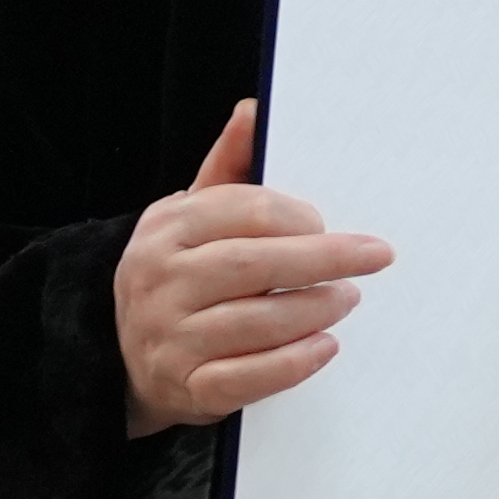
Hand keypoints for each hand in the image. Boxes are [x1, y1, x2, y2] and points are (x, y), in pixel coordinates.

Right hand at [115, 97, 390, 435]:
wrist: (124, 355)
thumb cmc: (181, 273)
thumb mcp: (191, 216)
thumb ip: (228, 168)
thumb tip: (253, 110)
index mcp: (167, 229)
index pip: (243, 212)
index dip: (298, 217)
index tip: (330, 224)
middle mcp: (160, 281)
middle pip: (252, 264)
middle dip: (322, 259)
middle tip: (374, 257)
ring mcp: (170, 337)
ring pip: (253, 322)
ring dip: (313, 309)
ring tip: (348, 298)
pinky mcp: (187, 387)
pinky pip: (246, 378)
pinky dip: (292, 364)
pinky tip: (326, 346)